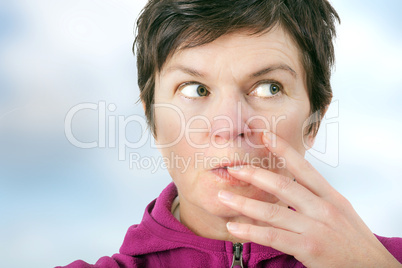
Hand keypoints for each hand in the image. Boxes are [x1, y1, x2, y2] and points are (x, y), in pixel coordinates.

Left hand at [218, 131, 400, 267]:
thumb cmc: (353, 241)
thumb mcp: (340, 211)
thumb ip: (316, 197)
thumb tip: (291, 185)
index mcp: (330, 196)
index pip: (303, 168)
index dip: (283, 150)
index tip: (265, 135)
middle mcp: (323, 208)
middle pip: (284, 186)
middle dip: (256, 175)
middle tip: (234, 168)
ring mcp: (316, 228)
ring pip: (274, 211)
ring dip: (245, 203)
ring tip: (224, 197)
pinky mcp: (310, 248)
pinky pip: (274, 237)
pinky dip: (251, 232)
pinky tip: (235, 228)